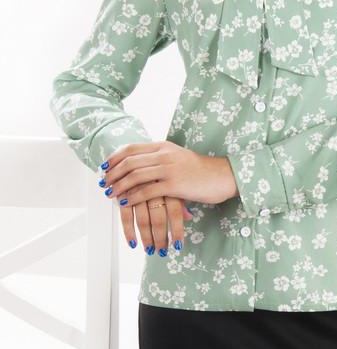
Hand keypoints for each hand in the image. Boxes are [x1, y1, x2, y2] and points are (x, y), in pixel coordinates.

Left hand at [99, 140, 238, 207]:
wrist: (222, 176)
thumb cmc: (199, 170)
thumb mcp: (177, 158)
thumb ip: (159, 159)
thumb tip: (139, 166)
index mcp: (163, 146)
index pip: (132, 148)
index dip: (115, 157)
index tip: (104, 167)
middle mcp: (164, 154)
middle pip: (130, 161)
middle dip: (113, 173)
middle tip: (104, 183)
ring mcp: (169, 168)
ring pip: (135, 175)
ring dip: (119, 186)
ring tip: (110, 194)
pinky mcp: (174, 184)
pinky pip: (147, 191)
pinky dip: (132, 197)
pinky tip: (125, 203)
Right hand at [114, 181, 194, 254]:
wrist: (134, 156)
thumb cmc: (157, 173)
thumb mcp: (171, 183)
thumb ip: (179, 200)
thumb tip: (190, 217)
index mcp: (168, 184)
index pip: (175, 211)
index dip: (177, 229)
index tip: (178, 245)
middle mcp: (153, 187)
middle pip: (159, 218)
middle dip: (161, 238)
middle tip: (162, 252)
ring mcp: (137, 190)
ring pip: (143, 220)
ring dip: (147, 238)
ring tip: (151, 251)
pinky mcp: (123, 193)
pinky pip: (126, 216)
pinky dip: (129, 232)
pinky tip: (133, 243)